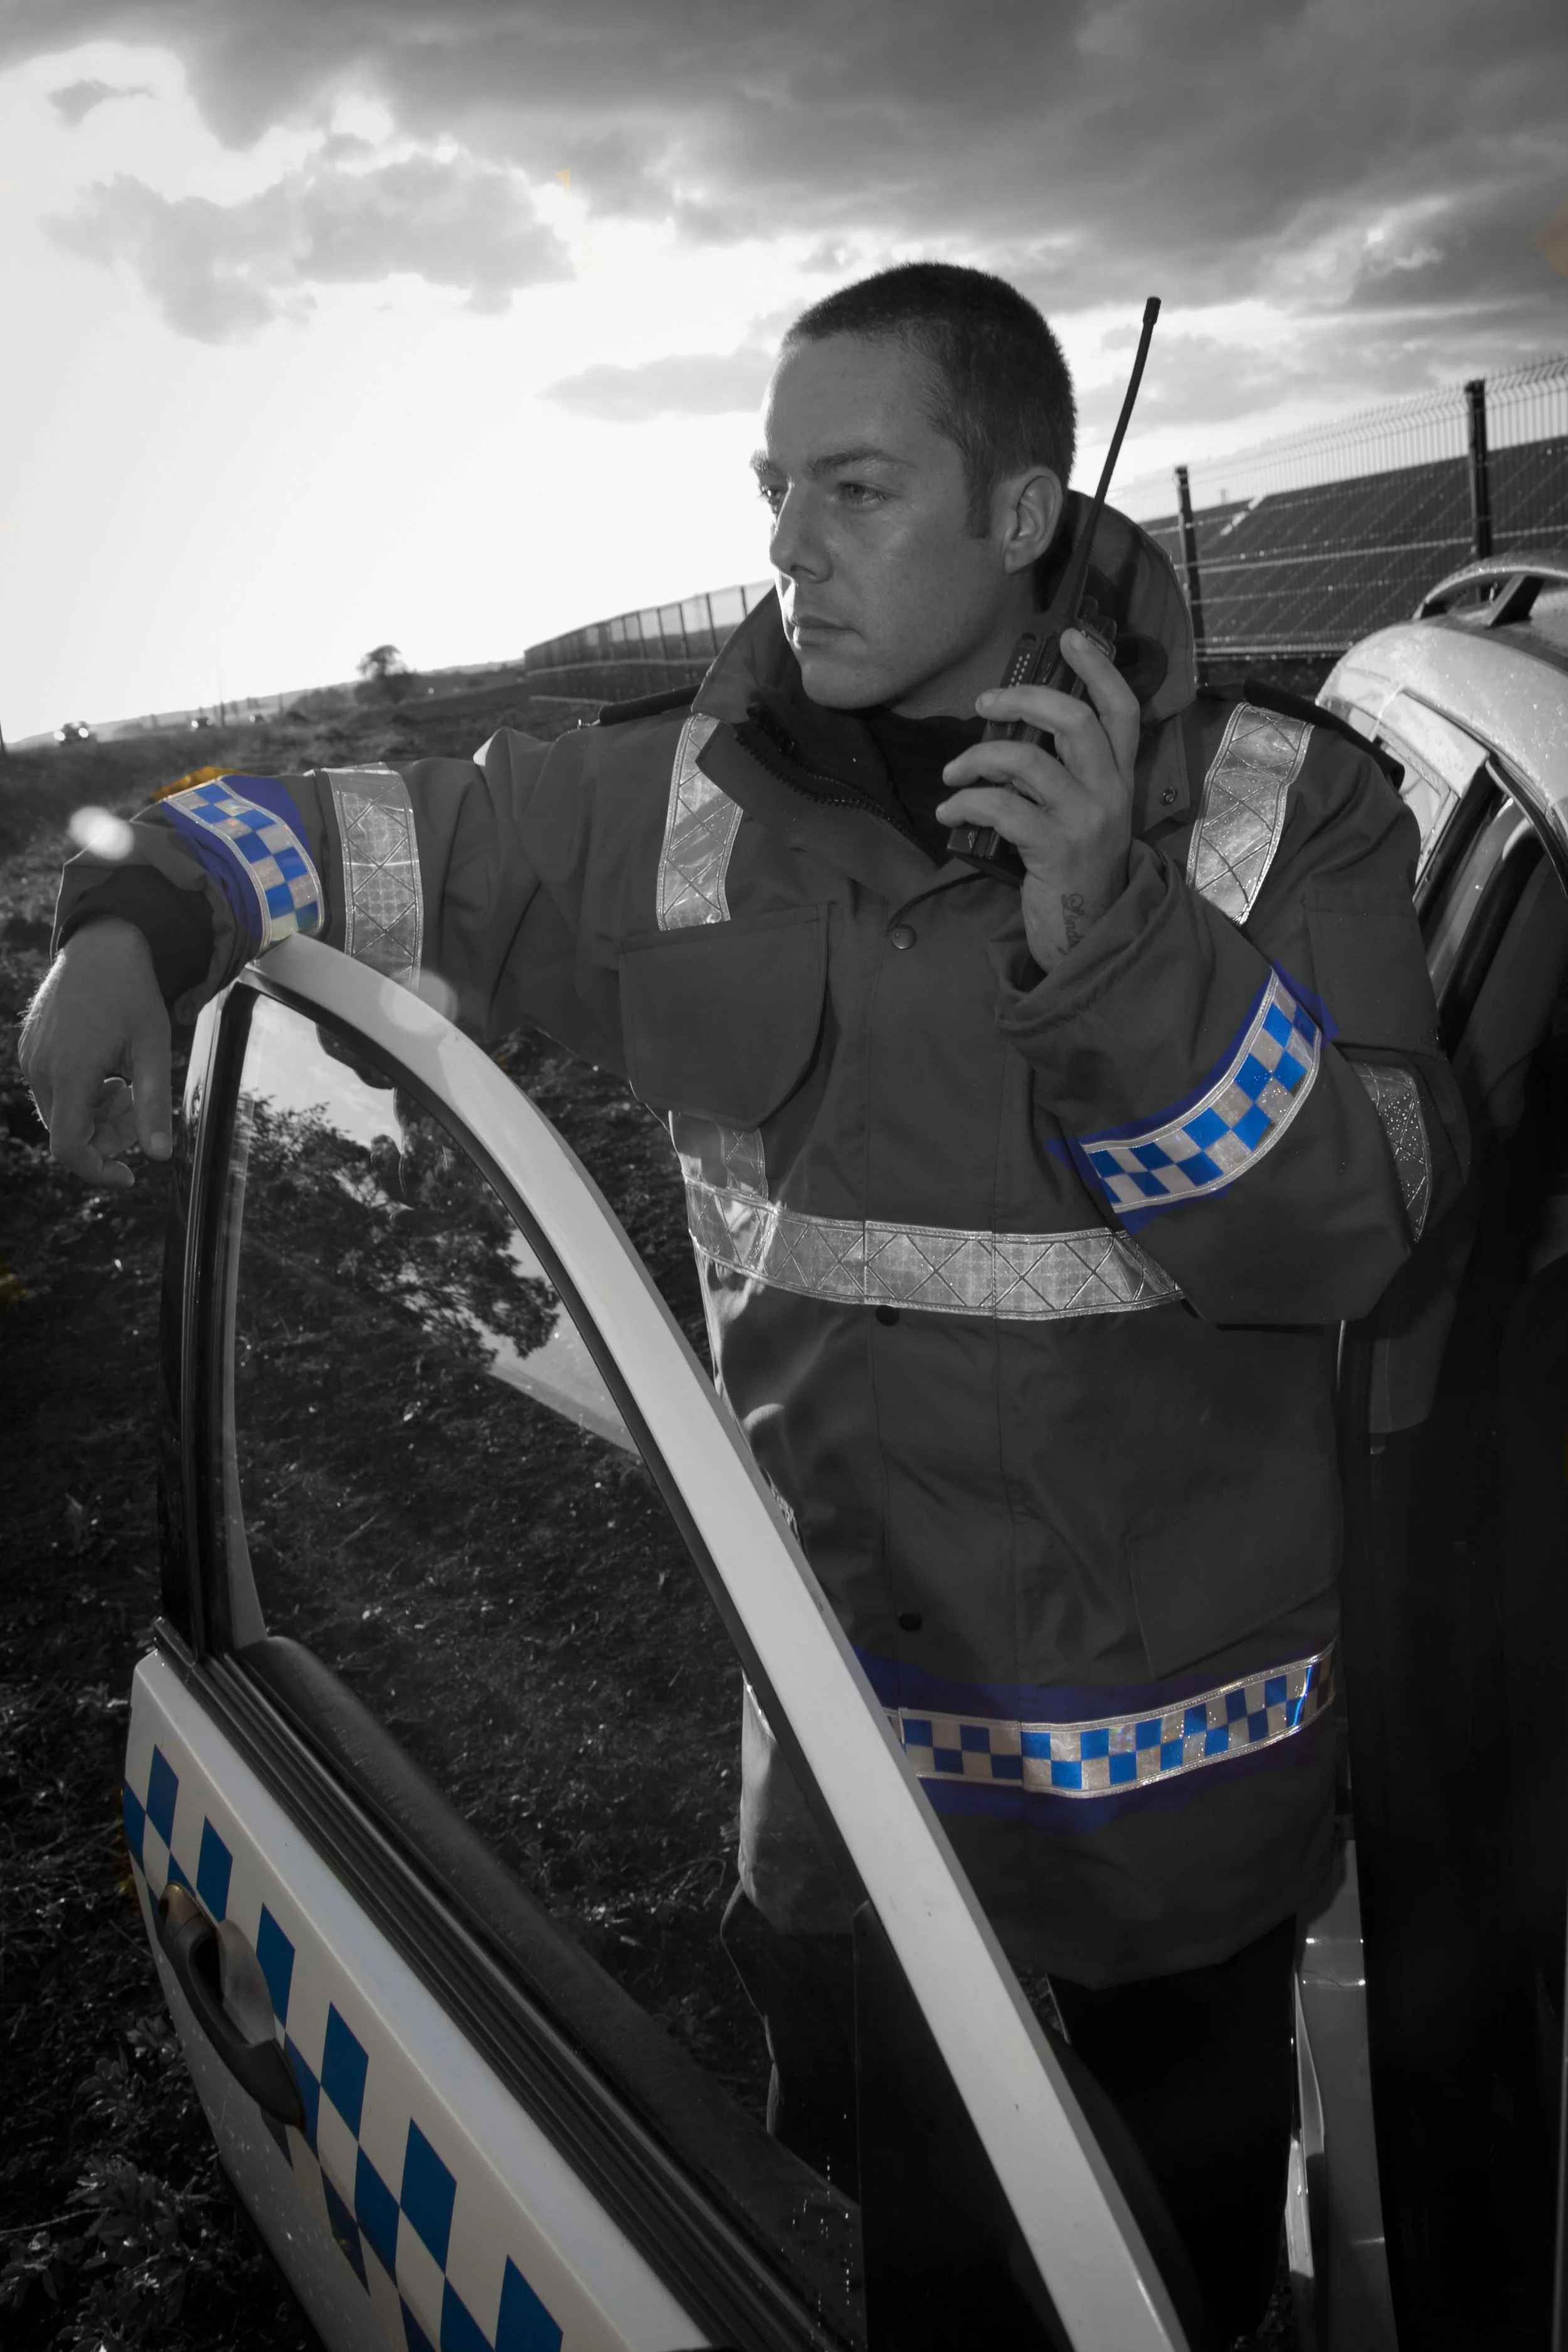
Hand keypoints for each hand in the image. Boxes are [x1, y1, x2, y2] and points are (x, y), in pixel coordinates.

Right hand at [18, 920, 172, 1188]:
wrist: (102, 947)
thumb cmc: (132, 994)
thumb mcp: (154, 1049)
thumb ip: (153, 1105)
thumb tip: (159, 1155)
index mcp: (69, 1072)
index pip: (69, 1148)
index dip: (98, 1170)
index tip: (129, 1174)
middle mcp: (41, 1069)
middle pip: (70, 1133)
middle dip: (108, 1135)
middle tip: (138, 1105)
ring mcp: (31, 1059)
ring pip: (62, 1114)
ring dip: (97, 1115)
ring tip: (124, 1082)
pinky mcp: (30, 1051)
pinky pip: (54, 1092)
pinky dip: (83, 1095)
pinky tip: (106, 1069)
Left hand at [934, 626, 1140, 971]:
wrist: (1086, 932)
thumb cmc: (1074, 866)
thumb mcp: (1082, 812)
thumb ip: (1063, 771)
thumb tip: (1012, 728)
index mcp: (1120, 777)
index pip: (1121, 710)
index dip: (1098, 669)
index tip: (1069, 636)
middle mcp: (1110, 792)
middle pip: (1074, 721)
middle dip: (1023, 699)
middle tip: (984, 702)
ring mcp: (1086, 820)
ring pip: (1028, 761)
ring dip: (978, 757)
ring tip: (952, 774)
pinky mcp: (1056, 849)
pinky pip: (1001, 807)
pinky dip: (965, 802)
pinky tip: (949, 810)